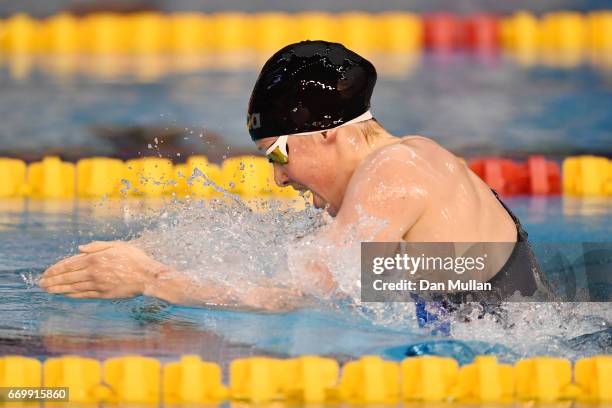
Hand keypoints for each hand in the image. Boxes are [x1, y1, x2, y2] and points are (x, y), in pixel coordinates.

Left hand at [39, 241, 166, 298]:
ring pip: (73, 287)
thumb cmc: (135, 258)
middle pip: (67, 276)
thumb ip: (97, 246)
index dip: (56, 268)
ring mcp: (98, 284)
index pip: (69, 264)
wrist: (148, 276)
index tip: (46, 272)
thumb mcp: (117, 245)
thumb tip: (79, 249)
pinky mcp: (103, 294)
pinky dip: (72, 295)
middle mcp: (93, 272)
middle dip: (52, 280)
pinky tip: (65, 295)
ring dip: (58, 289)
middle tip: (41, 283)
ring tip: (47, 290)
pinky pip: (83, 295)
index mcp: (95, 258)